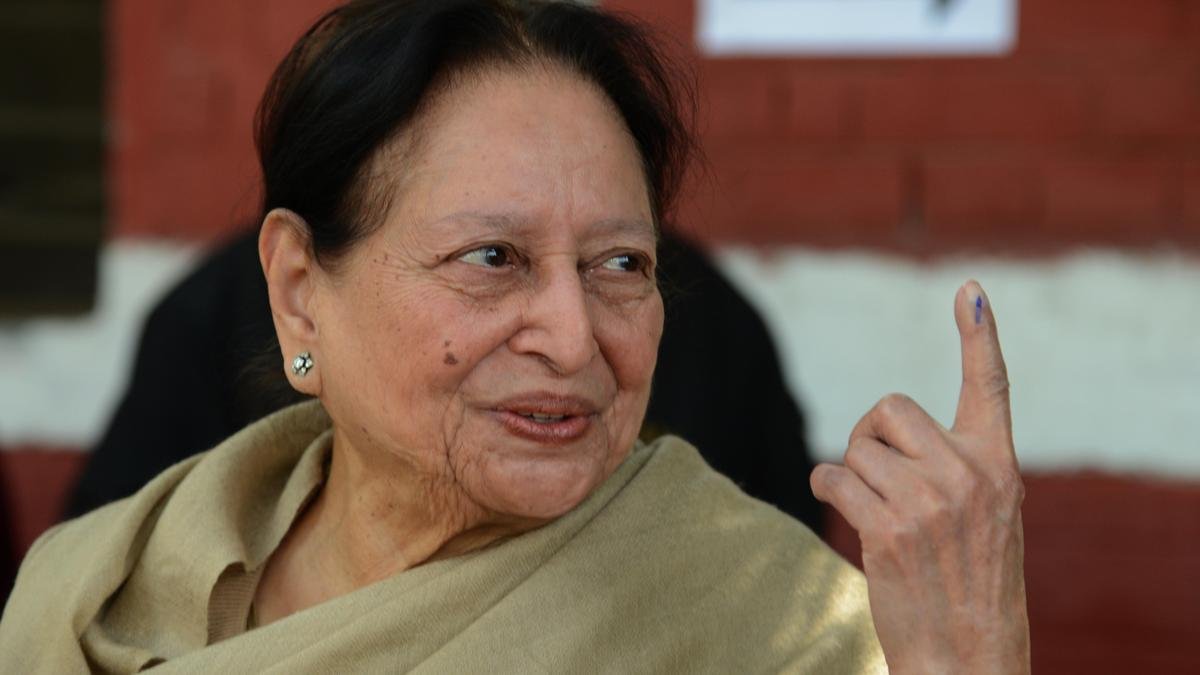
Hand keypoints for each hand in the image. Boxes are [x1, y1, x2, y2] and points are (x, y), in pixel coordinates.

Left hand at [810, 281, 1029, 673]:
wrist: (970, 654)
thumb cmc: (972, 582)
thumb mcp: (989, 515)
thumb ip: (959, 467)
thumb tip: (890, 430)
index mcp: (998, 465)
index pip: (991, 386)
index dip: (979, 334)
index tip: (969, 290)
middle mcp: (968, 475)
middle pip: (889, 407)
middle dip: (869, 432)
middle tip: (876, 467)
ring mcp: (929, 502)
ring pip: (856, 447)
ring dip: (851, 472)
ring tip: (874, 509)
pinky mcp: (888, 530)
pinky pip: (832, 477)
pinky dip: (827, 488)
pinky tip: (847, 511)